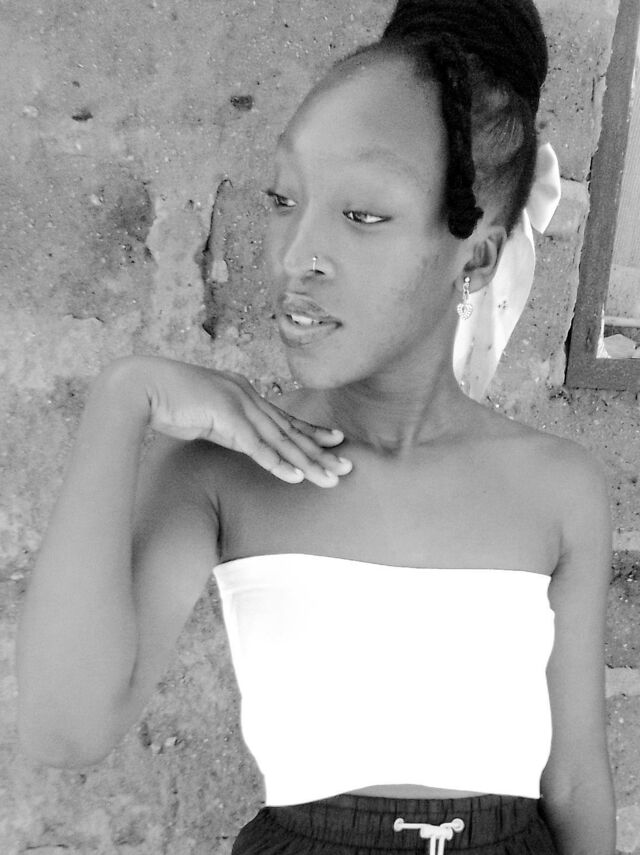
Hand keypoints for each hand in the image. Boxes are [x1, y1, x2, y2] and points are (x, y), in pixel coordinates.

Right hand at [111, 356, 351, 487]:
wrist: (140, 386)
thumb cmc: (166, 400)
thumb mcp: (205, 415)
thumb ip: (226, 427)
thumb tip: (237, 440)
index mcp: (243, 393)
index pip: (283, 418)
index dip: (311, 431)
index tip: (335, 441)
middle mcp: (247, 396)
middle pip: (290, 430)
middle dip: (321, 451)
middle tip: (348, 467)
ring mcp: (239, 404)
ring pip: (281, 440)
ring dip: (307, 462)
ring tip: (331, 479)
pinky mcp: (226, 417)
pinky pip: (257, 446)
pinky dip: (278, 463)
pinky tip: (296, 477)